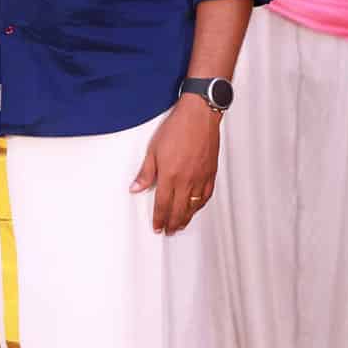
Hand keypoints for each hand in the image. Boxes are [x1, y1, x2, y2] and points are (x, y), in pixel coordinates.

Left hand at [129, 94, 220, 233]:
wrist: (199, 116)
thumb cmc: (177, 128)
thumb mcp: (153, 149)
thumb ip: (146, 172)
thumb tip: (136, 187)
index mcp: (170, 175)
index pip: (163, 204)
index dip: (159, 218)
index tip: (157, 226)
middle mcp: (187, 180)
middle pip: (179, 210)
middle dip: (172, 223)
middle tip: (168, 231)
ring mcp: (201, 178)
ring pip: (194, 206)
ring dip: (186, 218)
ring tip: (181, 225)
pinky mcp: (211, 173)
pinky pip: (206, 196)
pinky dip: (200, 206)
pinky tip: (196, 208)